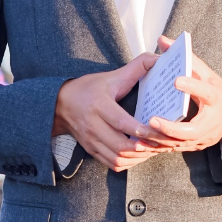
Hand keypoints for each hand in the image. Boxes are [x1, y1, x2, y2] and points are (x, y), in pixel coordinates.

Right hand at [53, 55, 171, 172]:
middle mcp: (93, 125)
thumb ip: (136, 67)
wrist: (60, 103)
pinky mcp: (91, 150)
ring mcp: (91, 140)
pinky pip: (111, 163)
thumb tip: (157, 58)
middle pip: (119, 146)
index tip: (156, 131)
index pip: (121, 122)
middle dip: (143, 148)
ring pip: (116, 158)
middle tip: (161, 144)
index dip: (140, 130)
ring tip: (153, 150)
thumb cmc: (88, 89)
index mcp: (99, 105)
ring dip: (137, 158)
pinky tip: (139, 156)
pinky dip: (128, 163)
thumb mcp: (111, 76)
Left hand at [136, 35, 221, 153]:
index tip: (176, 80)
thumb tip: (162, 40)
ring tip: (142, 133)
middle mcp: (213, 121)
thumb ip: (185, 58)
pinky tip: (145, 142)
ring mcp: (205, 137)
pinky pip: (177, 148)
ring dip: (162, 139)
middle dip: (171, 127)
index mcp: (217, 98)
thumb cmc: (215, 90)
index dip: (192, 86)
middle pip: (193, 130)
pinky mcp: (197, 145)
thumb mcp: (205, 72)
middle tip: (151, 120)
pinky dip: (161, 146)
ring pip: (182, 143)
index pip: (207, 92)